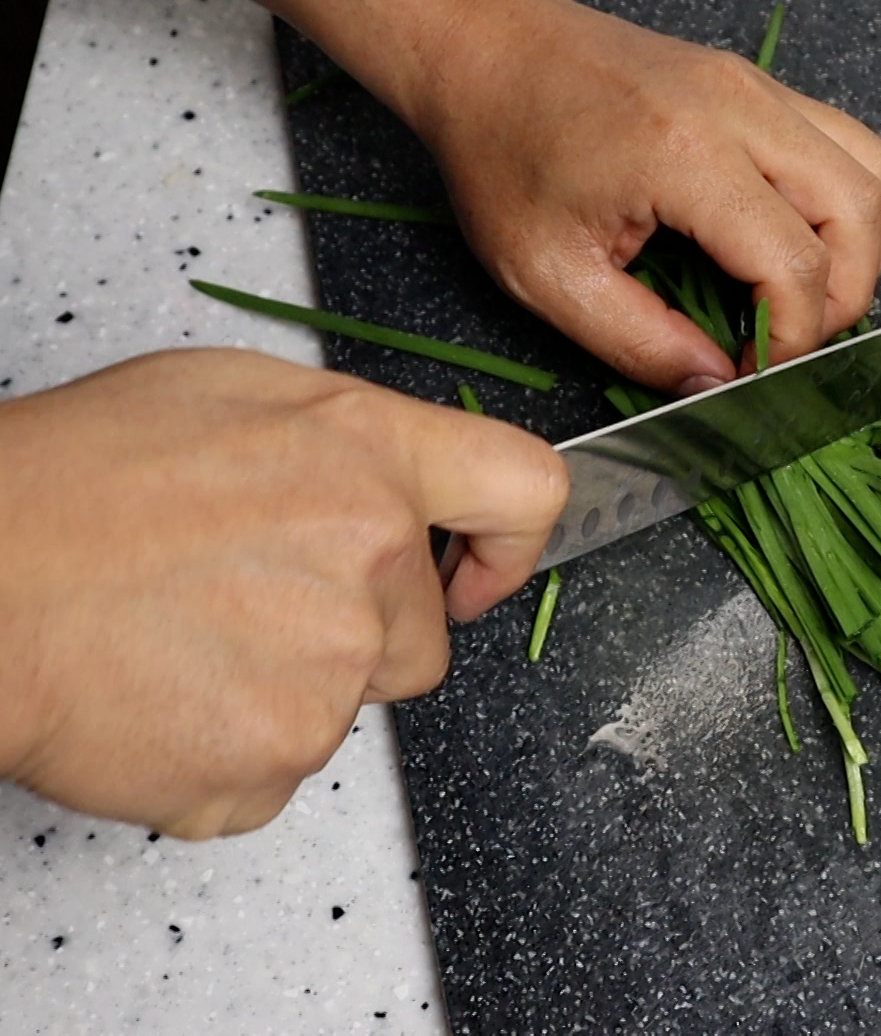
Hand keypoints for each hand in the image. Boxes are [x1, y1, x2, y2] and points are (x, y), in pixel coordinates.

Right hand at [0, 350, 566, 837]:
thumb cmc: (67, 484)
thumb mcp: (227, 397)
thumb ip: (346, 442)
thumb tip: (397, 483)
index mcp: (368, 455)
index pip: (526, 491)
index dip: (510, 545)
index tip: (475, 574)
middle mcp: (370, 558)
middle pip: (421, 637)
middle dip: (355, 633)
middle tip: (242, 602)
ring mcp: (329, 668)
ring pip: (348, 704)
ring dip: (286, 689)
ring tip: (185, 638)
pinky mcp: (276, 759)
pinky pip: (281, 771)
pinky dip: (230, 752)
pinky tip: (168, 694)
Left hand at [415, 0, 880, 392]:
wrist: (489, 52)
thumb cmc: (503, 148)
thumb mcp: (548, 274)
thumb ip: (639, 343)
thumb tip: (713, 384)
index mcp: (683, 154)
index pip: (794, 263)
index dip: (790, 338)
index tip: (752, 371)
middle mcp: (738, 108)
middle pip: (858, 213)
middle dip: (840, 299)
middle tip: (786, 339)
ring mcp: (756, 87)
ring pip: (871, 173)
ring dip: (856, 249)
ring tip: (800, 295)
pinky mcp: (759, 86)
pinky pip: (847, 145)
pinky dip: (843, 207)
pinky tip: (796, 242)